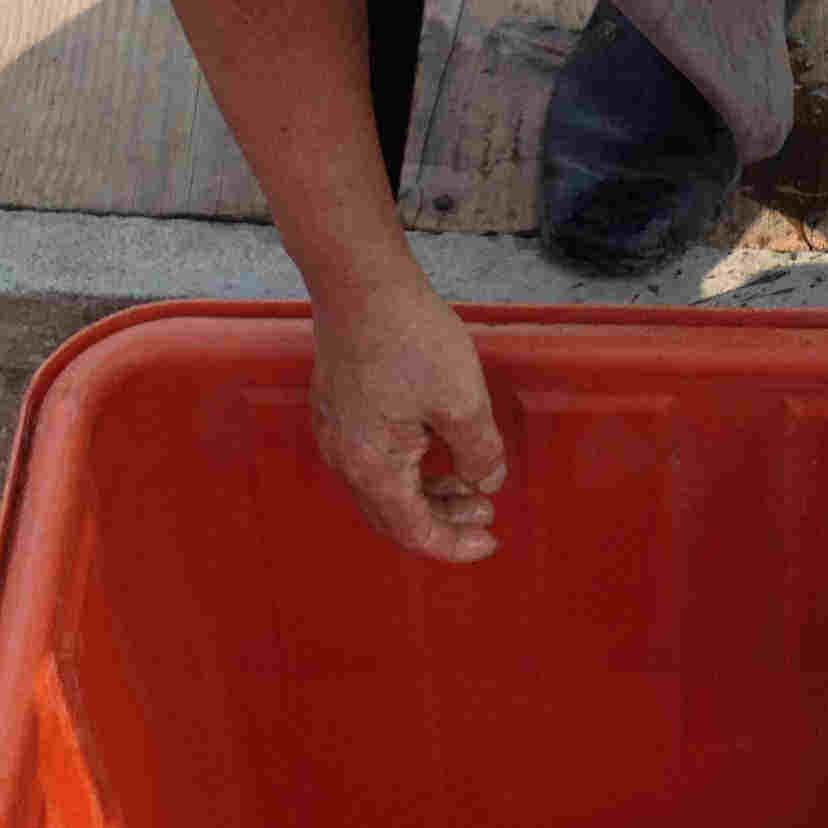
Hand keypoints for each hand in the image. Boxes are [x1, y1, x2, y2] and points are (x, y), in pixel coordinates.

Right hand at [310, 274, 509, 561]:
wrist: (361, 282)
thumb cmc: (409, 337)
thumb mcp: (463, 400)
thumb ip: (480, 452)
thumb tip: (486, 481)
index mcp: (372, 466)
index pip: (414, 530)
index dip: (454, 545)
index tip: (490, 541)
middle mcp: (344, 458)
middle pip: (394, 515)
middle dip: (443, 521)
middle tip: (485, 513)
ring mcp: (337, 432)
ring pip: (383, 487)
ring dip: (428, 493)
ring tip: (470, 481)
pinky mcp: (339, 408)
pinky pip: (373, 458)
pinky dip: (409, 468)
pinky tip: (438, 449)